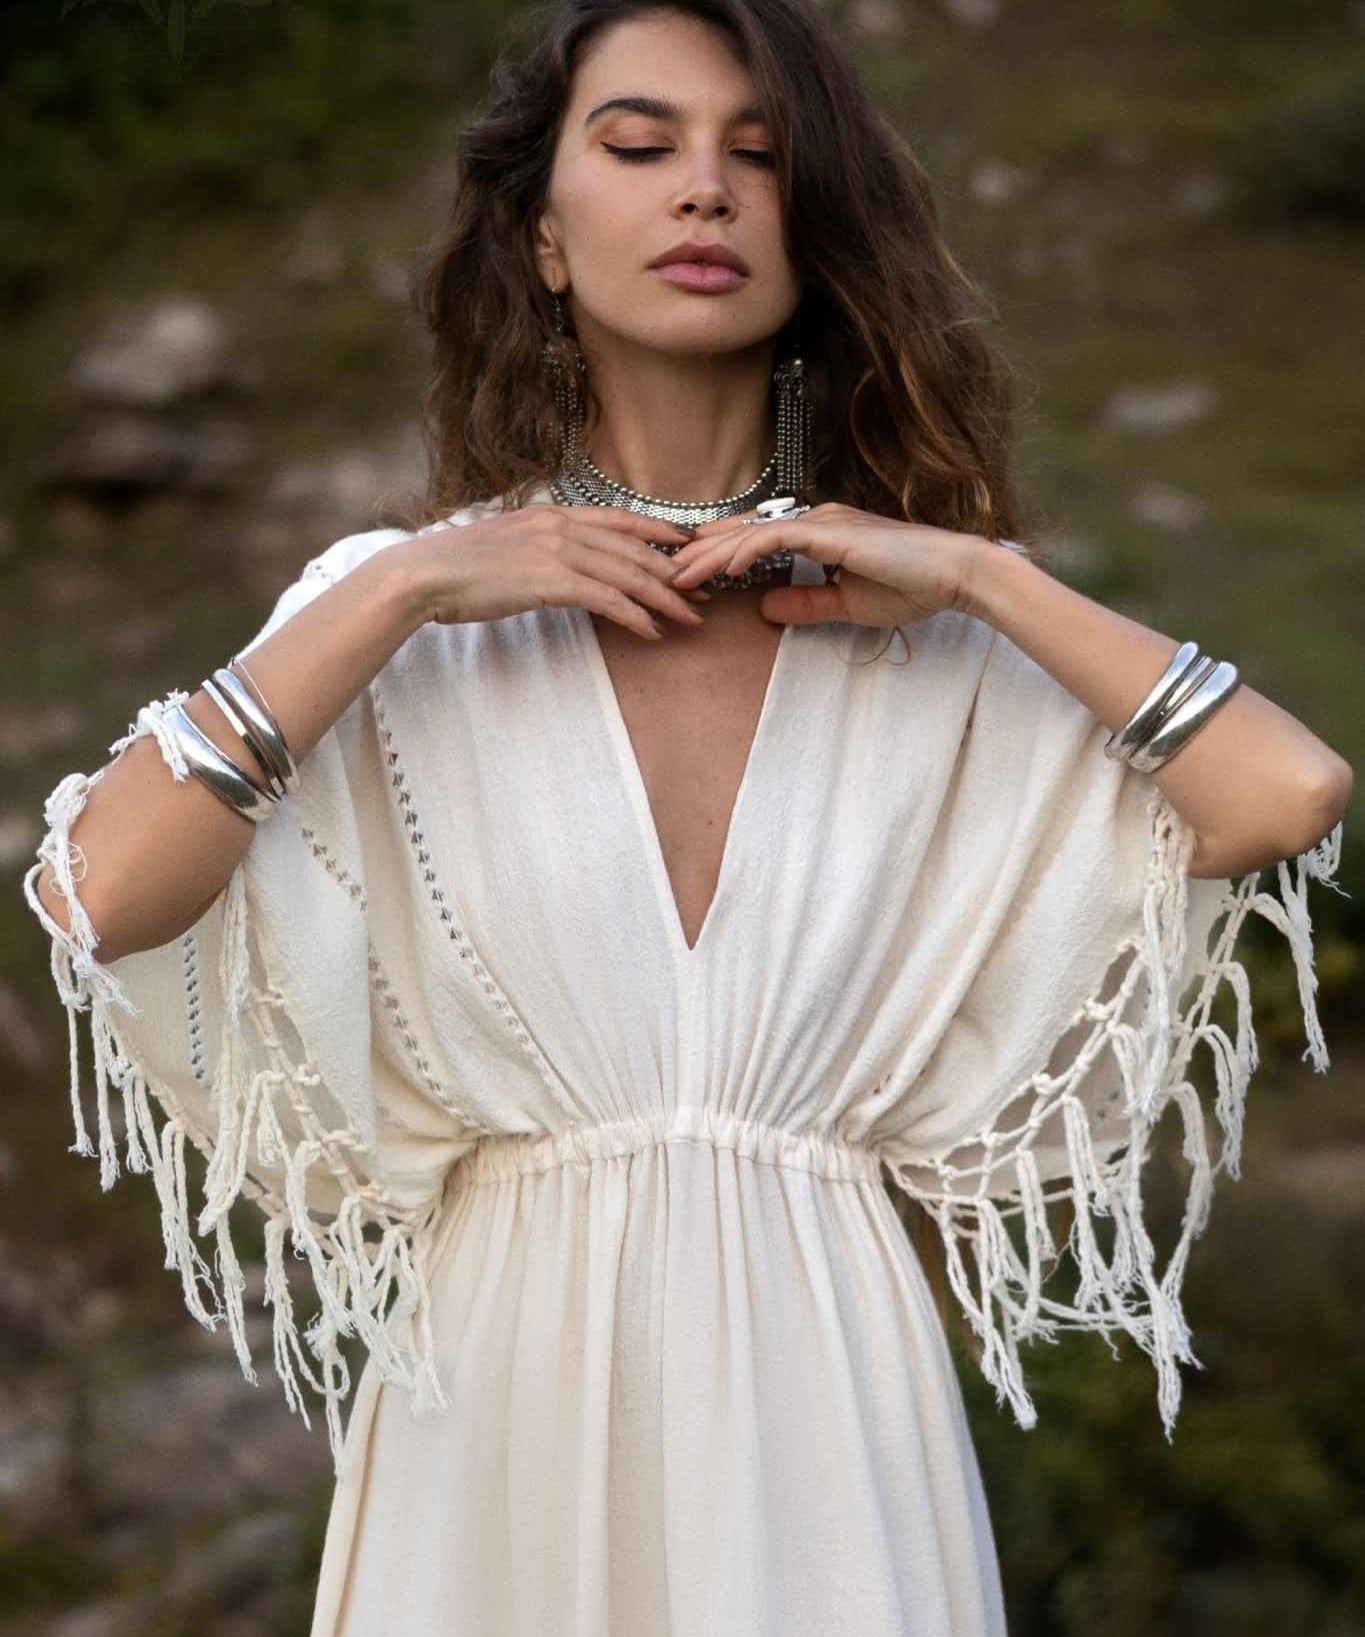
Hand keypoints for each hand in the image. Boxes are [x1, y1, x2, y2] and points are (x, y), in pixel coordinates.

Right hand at [404, 503, 710, 641]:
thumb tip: (554, 566)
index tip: (687, 545)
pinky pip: (607, 598)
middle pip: (634, 549)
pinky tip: (652, 631)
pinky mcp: (552, 580)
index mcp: (551, 513)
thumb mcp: (504, 547)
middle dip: (674, 572)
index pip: (619, 519)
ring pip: (629, 574)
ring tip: (690, 618)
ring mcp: (557, 550)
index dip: (658, 532)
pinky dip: (635, 616)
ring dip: (665, 598)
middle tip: (703, 591)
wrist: (425, 575)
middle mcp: (561, 526)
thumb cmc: (456, 569)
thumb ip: (537, 549)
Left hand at [663, 501, 983, 646]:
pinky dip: (744, 552)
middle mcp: (816, 519)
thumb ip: (805, 603)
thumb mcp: (845, 603)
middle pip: (744, 532)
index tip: (689, 572)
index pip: (757, 539)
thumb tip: (765, 608)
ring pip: (752, 533)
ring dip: (712, 554)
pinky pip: (776, 539)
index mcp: (820, 532)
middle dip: (702, 553)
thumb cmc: (910, 587)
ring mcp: (823, 521)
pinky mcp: (831, 531)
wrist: (952, 575)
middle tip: (665, 571)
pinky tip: (721, 568)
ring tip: (678, 573)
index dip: (720, 553)